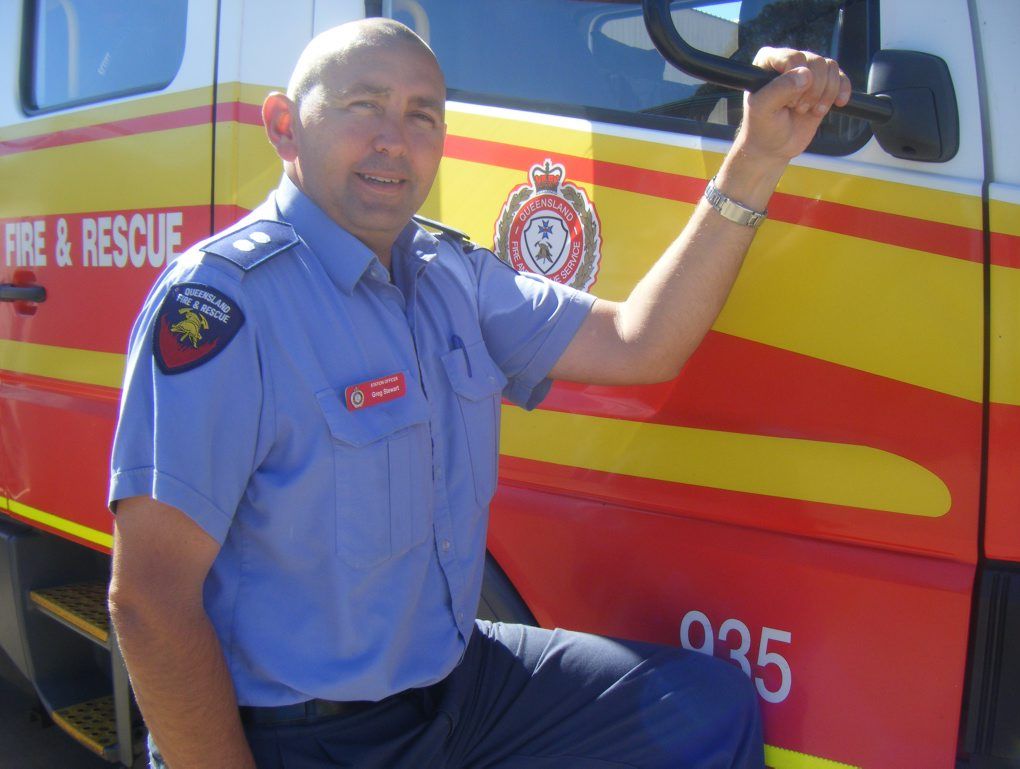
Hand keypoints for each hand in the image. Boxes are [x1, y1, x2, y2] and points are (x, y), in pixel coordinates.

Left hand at [737, 47, 851, 162]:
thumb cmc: (762, 127)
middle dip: (811, 90)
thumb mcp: (762, 110)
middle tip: (797, 109)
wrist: (775, 146)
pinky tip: (839, 103)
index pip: (793, 57)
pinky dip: (842, 90)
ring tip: (810, 111)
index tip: (787, 102)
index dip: (795, 81)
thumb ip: (779, 89)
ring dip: (825, 93)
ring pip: (830, 67)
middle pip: (815, 62)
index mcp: (768, 61)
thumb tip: (806, 74)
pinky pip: (841, 77)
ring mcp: (808, 71)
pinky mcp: (823, 84)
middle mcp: (789, 61)